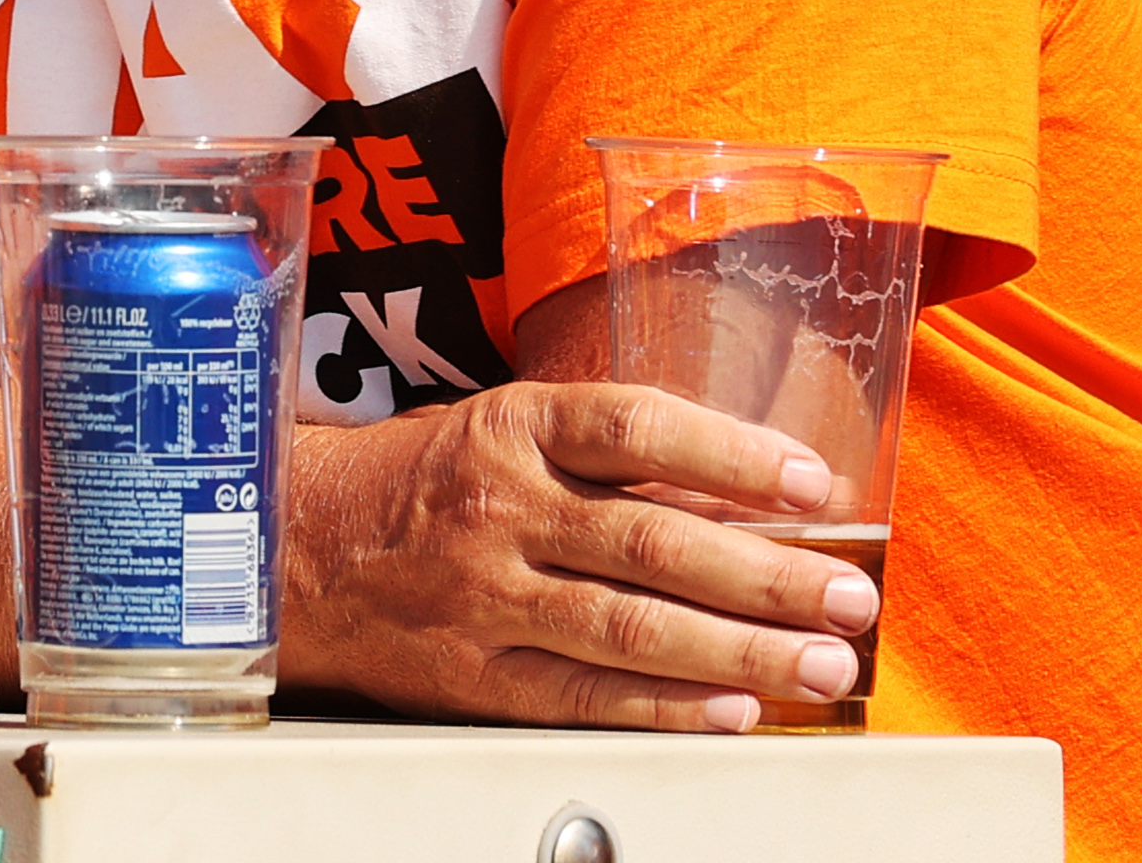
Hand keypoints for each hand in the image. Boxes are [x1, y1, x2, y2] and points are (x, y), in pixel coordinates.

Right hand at [282, 382, 872, 730]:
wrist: (294, 548)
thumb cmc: (419, 483)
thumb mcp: (503, 432)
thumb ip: (608, 459)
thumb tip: (738, 492)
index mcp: (512, 429)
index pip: (636, 429)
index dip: (732, 453)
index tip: (812, 482)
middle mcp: (501, 510)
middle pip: (653, 542)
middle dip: (766, 574)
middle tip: (847, 597)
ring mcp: (486, 598)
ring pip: (631, 628)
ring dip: (741, 651)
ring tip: (821, 663)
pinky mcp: (474, 675)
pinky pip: (584, 698)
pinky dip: (667, 710)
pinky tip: (733, 713)